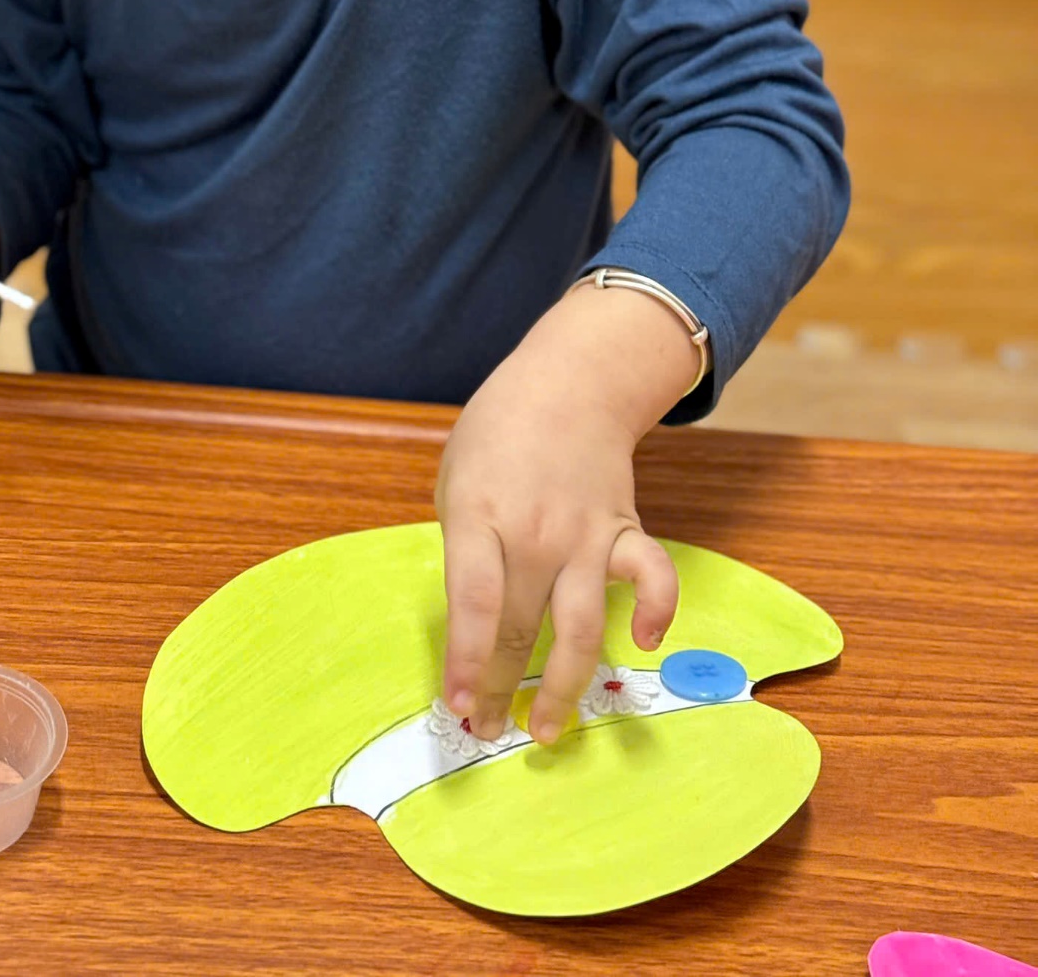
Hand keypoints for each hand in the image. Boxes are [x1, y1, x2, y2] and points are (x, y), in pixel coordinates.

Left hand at [435, 286, 695, 746]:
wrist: (570, 382)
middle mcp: (535, 533)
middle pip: (519, 627)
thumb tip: (472, 623)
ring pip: (581, 626)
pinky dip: (658, 611)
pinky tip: (645, 643)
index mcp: (480, 515)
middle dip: (500, 687)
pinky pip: (652, 578)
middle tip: (484, 732)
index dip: (467, 660)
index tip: (457, 706)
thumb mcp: (457, 480)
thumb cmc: (499, 434)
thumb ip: (464, 547)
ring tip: (545, 731)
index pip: (475, 601)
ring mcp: (585, 534)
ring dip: (564, 685)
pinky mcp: (625, 531)